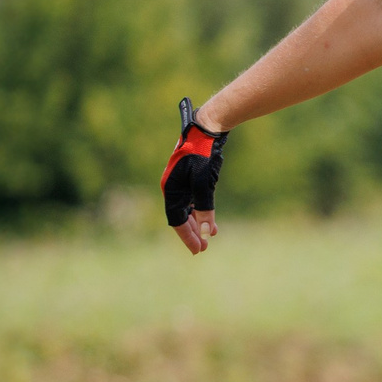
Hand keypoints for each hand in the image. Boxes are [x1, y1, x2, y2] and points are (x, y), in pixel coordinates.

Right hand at [161, 98, 229, 253]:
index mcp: (170, 190)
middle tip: (204, 249)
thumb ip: (205, 207)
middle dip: (192, 234)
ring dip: (198, 225)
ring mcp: (182, 184)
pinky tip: (211, 222)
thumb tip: (208, 231)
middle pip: (180, 217)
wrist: (205, 131)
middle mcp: (173, 188)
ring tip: (208, 238)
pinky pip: (194, 202)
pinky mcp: (191, 179)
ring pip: (188, 211)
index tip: (199, 250)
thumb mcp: (203, 182)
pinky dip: (201, 213)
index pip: (176, 220)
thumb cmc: (202, 155)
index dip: (187, 236)